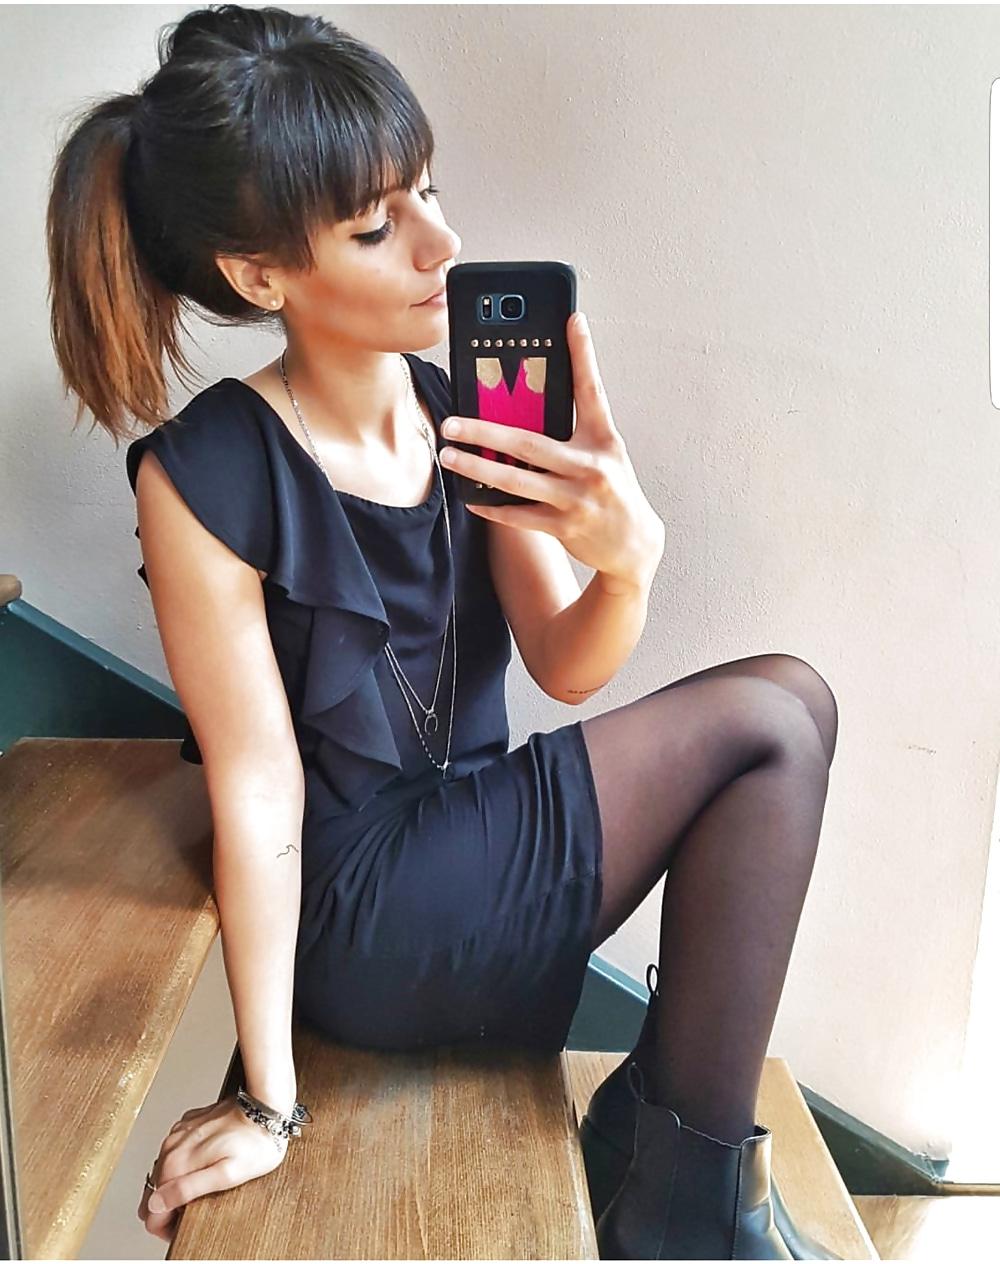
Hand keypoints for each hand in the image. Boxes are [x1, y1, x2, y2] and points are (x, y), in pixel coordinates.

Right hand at [137, 1094, 288, 1242]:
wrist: (267, 1105)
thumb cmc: (256, 1142)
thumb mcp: (228, 1175)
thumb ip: (189, 1189)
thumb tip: (158, 1202)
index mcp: (177, 1163)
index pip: (151, 1210)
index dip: (165, 1226)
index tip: (182, 1226)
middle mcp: (171, 1147)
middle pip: (154, 1192)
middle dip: (168, 1208)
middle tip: (193, 1210)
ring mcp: (178, 1133)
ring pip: (163, 1172)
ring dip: (175, 1186)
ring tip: (201, 1188)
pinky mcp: (188, 1124)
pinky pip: (175, 1153)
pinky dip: (183, 1165)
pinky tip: (203, 1165)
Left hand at [438, 311, 664, 591]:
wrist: (634, 544)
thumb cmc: (612, 490)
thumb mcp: (604, 453)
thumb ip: (573, 430)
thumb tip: (528, 406)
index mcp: (603, 440)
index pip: (592, 390)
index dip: (583, 353)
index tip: (572, 320)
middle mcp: (591, 466)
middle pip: (529, 442)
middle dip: (485, 430)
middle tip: (452, 422)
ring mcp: (577, 499)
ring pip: (516, 480)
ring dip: (477, 468)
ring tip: (449, 456)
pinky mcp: (565, 527)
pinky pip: (519, 514)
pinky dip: (492, 506)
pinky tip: (470, 496)